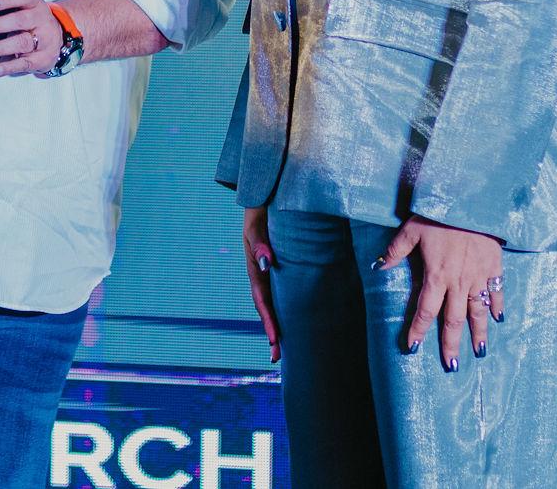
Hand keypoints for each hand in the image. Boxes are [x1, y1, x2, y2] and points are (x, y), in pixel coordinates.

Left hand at [0, 0, 63, 77]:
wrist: (58, 39)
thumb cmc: (31, 21)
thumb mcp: (26, 9)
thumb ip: (8, 8)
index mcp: (35, 4)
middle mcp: (42, 20)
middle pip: (21, 20)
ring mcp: (44, 40)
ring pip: (22, 43)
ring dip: (0, 47)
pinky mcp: (43, 59)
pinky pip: (25, 63)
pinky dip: (9, 67)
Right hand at [242, 206, 280, 362]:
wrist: (266, 198)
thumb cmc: (261, 211)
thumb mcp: (256, 224)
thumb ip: (259, 241)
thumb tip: (266, 262)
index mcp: (255, 269)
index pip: (262, 300)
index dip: (268, 321)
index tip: (276, 339)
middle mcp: (264, 275)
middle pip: (268, 309)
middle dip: (272, 333)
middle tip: (277, 358)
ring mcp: (273, 273)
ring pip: (277, 304)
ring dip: (282, 325)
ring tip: (287, 349)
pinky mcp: (286, 268)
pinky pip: (287, 292)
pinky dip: (291, 309)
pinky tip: (300, 320)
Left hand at [373, 215, 504, 370]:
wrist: (473, 202)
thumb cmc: (439, 214)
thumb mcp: (411, 229)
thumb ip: (396, 250)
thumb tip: (379, 266)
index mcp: (436, 275)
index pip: (425, 311)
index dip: (418, 330)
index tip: (412, 347)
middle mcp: (458, 282)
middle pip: (453, 320)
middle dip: (451, 344)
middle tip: (452, 365)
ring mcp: (478, 277)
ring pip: (478, 312)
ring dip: (478, 333)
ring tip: (479, 352)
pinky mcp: (494, 267)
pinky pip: (496, 292)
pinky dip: (497, 306)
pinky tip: (498, 319)